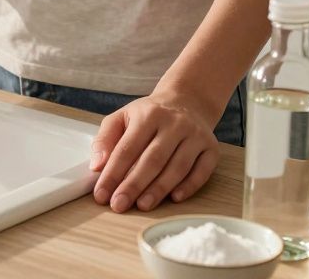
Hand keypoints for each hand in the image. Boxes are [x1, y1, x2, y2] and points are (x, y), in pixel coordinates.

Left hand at [90, 90, 220, 212]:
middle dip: (133, 185)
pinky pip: (202, 171)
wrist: (186, 102)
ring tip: (142, 205)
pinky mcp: (211, 148)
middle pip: (152, 159)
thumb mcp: (121, 118)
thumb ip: (105, 140)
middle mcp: (174, 124)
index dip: (113, 173)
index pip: (127, 148)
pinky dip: (189, 186)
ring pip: (177, 167)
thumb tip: (97, 166)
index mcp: (148, 115)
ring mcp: (195, 136)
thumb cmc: (148, 116)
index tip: (101, 194)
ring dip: (159, 189)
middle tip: (119, 205)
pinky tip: (174, 198)